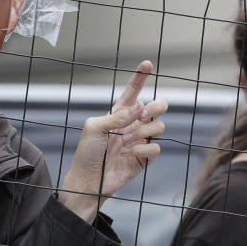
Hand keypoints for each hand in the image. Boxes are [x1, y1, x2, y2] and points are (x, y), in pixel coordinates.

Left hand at [60, 60, 168, 222]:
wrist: (89, 180)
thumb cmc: (87, 153)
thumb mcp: (94, 128)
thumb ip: (116, 116)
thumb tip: (137, 107)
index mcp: (119, 113)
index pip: (133, 92)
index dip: (140, 77)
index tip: (147, 64)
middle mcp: (132, 124)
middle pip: (157, 106)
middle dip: (155, 107)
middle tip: (141, 114)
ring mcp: (141, 140)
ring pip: (159, 126)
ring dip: (142, 132)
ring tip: (124, 142)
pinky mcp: (145, 158)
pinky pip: (156, 148)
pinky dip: (142, 150)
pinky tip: (128, 154)